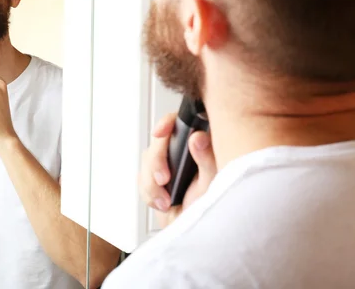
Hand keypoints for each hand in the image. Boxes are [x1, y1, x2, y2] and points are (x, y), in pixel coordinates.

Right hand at [138, 112, 216, 227]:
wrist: (192, 233)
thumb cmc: (208, 209)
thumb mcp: (213, 184)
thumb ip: (207, 160)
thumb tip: (198, 137)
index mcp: (201, 145)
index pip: (181, 121)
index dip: (167, 122)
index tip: (160, 132)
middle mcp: (183, 150)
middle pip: (159, 140)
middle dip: (156, 161)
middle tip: (163, 179)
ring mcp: (167, 162)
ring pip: (147, 159)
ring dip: (151, 182)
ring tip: (165, 200)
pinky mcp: (153, 174)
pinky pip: (140, 176)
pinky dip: (147, 191)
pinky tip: (160, 201)